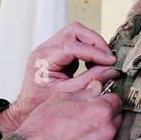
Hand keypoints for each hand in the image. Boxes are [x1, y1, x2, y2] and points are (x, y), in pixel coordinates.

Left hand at [0, 22, 118, 133]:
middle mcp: (43, 50)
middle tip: (108, 57)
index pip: (71, 46)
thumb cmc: (42, 104)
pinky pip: (74, 40)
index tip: (109, 60)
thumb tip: (111, 70)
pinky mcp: (55, 50)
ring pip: (75, 32)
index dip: (94, 52)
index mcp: (42, 61)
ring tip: (101, 60)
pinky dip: (87, 48)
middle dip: (95, 42)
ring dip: (92, 44)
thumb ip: (90, 80)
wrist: (29, 108)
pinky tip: (92, 62)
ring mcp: (48, 48)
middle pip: (74, 31)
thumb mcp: (69, 93)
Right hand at [13, 65, 122, 139]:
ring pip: (108, 136)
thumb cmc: (43, 127)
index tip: (100, 100)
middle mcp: (106, 131)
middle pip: (115, 119)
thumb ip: (85, 92)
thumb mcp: (62, 97)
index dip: (106, 99)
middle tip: (86, 116)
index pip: (116, 100)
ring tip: (78, 132)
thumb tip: (96, 88)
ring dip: (99, 133)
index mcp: (101, 111)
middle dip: (104, 116)